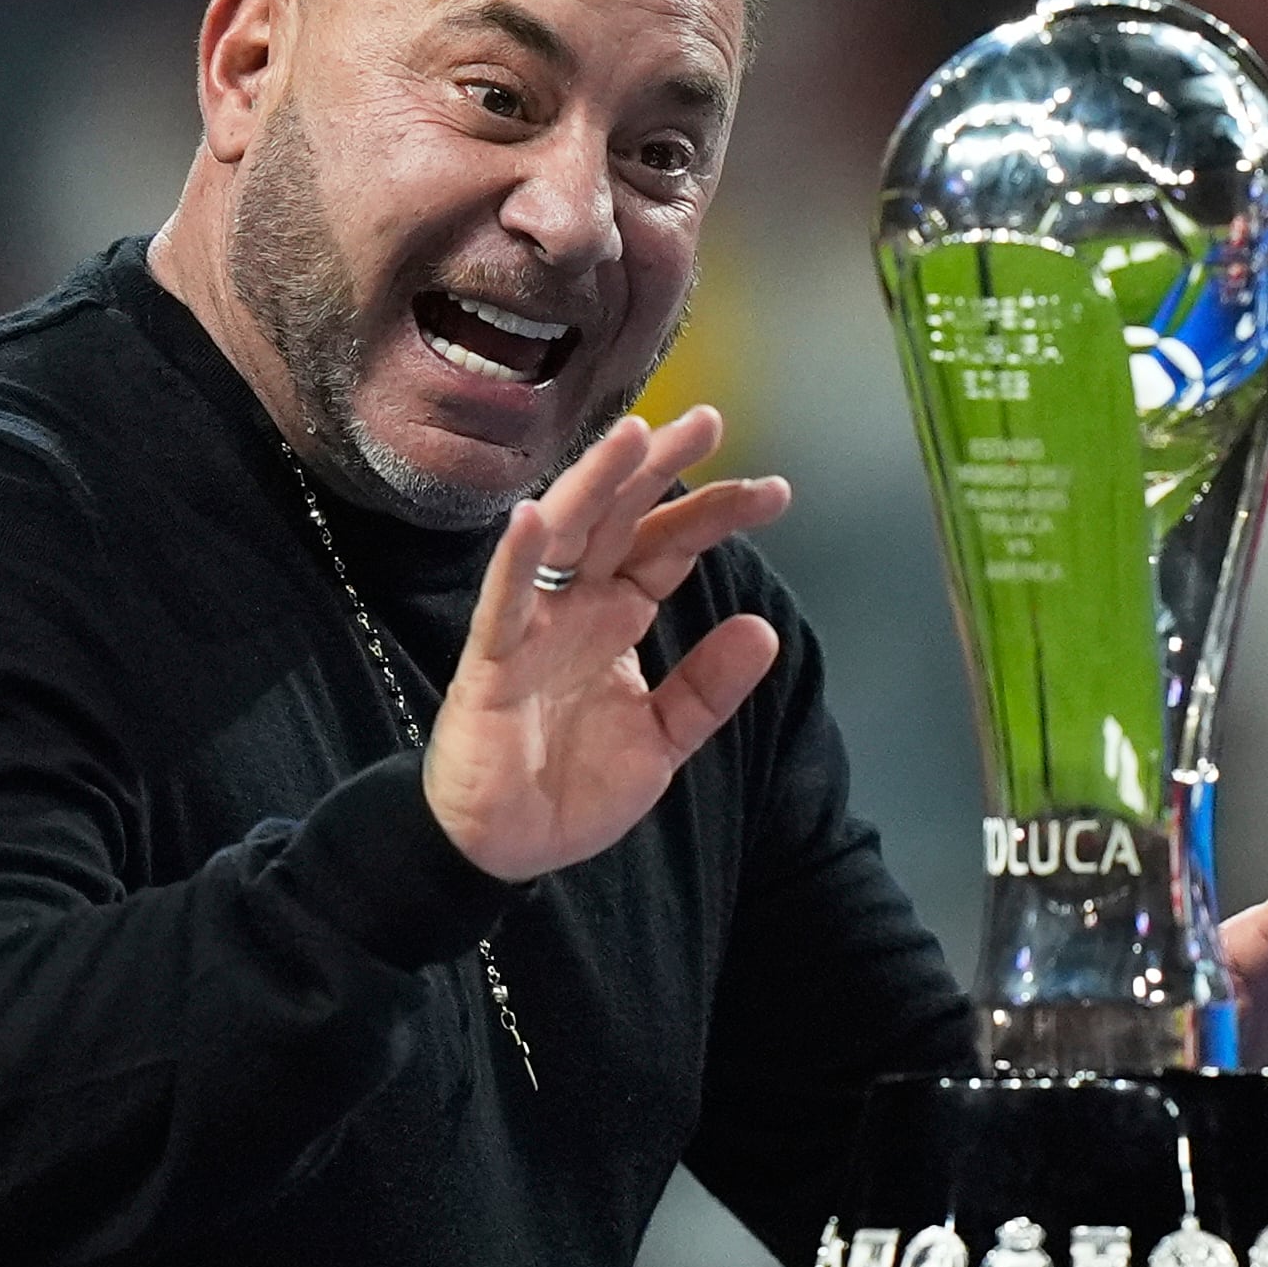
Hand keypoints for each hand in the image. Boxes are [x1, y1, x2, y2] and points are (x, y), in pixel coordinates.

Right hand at [424, 409, 791, 883]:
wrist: (503, 846)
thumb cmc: (572, 784)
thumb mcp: (662, 738)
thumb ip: (707, 687)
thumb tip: (764, 629)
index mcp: (617, 616)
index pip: (668, 546)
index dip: (715, 515)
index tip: (775, 492)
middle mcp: (575, 606)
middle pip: (620, 519)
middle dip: (659, 468)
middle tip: (708, 420)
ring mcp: (531, 626)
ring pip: (563, 538)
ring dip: (594, 484)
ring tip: (633, 435)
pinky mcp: (492, 661)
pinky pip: (504, 603)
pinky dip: (516, 559)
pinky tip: (534, 515)